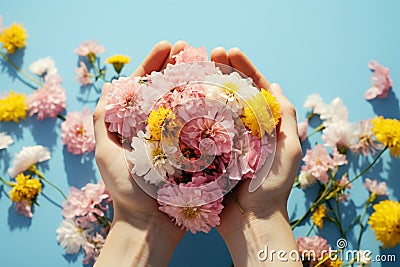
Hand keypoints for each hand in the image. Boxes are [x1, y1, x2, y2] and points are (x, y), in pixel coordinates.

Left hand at [93, 41, 187, 266]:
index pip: (143, 84)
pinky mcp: (193, 150)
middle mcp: (156, 126)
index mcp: (134, 122)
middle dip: (177, 65)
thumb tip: (110, 88)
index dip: (154, 62)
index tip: (168, 45)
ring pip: (185, 103)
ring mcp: (176, 137)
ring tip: (206, 63)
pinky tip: (216, 93)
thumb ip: (104, 121)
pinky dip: (207, 108)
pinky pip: (200, 124)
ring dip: (194, 81)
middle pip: (166, 88)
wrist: (150, 224)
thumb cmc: (126, 190)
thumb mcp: (107, 153)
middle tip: (191, 48)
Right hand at [211, 47, 301, 265]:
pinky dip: (195, 111)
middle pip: (235, 92)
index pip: (257, 88)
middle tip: (210, 53)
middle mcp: (246, 128)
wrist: (252, 221)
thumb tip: (275, 87)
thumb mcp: (288, 153)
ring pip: (217, 106)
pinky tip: (185, 98)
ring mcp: (227, 138)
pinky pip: (203, 127)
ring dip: (208, 86)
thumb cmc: (273, 189)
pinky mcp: (211, 151)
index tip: (231, 52)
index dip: (245, 68)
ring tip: (195, 69)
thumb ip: (286, 120)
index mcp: (266, 125)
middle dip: (224, 70)